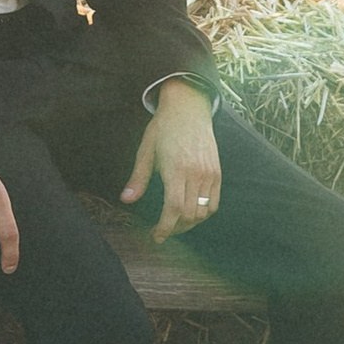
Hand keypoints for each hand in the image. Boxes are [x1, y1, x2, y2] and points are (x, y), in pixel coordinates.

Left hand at [122, 79, 221, 241]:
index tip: (156, 236)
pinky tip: (191, 212)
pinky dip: (204, 213)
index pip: (174, 208)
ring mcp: (209, 173)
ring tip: (176, 222)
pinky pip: (214, 203)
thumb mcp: (146, 150)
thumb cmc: (163, 128)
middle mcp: (195, 173)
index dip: (165, 227)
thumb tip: (126, 200)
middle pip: (189, 215)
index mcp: (176, 168)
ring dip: (189, 223)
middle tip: (162, 230)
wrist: (188, 107)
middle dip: (174, 228)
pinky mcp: (217, 172)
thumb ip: (138, 178)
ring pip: (203, 212)